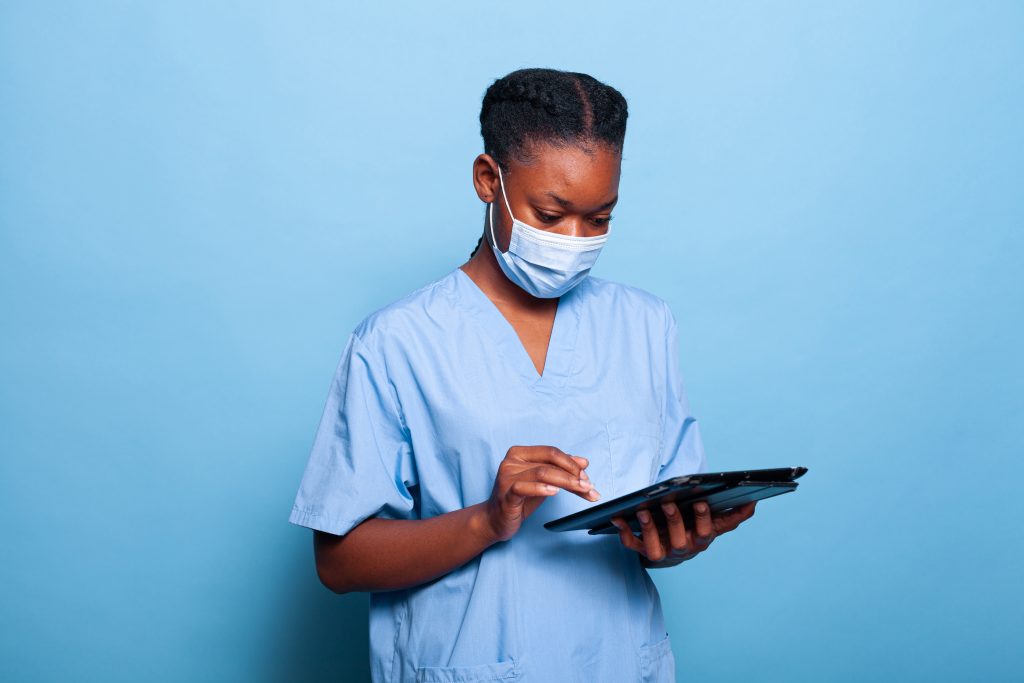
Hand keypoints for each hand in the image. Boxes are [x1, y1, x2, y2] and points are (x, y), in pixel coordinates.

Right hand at [481, 446, 599, 541]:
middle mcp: (511, 461)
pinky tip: (555, 492)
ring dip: (566, 481)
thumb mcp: (543, 482)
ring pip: (542, 473)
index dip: (572, 463)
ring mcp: (506, 477)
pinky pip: (524, 487)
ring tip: (582, 490)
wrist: (496, 520)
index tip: (586, 477)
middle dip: (573, 473)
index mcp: (520, 453)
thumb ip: (560, 470)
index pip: (552, 452)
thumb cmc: (520, 499)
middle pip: (550, 461)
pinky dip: (542, 488)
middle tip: (589, 485)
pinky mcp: (505, 494)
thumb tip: (584, 462)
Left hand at [610, 500, 756, 565]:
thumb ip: (733, 515)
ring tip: (642, 510)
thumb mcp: (714, 524)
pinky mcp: (643, 550)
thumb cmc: (694, 530)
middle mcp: (682, 549)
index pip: (706, 532)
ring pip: (654, 547)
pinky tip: (617, 517)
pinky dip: (624, 533)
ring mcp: (662, 552)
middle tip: (668, 503)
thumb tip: (753, 502)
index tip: (702, 502)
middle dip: (675, 521)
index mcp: (700, 540)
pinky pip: (632, 545)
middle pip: (680, 540)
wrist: (673, 550)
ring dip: (649, 529)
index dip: (704, 519)